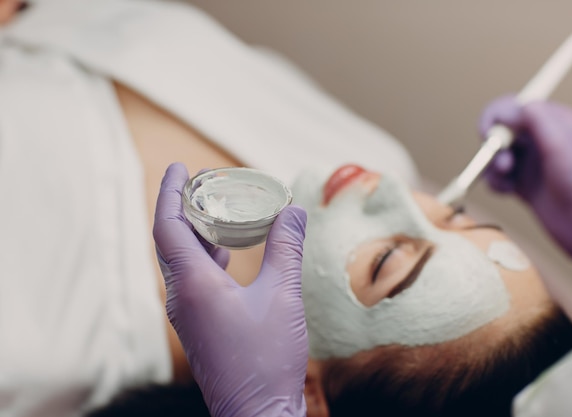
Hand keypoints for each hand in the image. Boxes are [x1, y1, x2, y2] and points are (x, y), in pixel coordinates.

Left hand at [153, 163, 307, 416]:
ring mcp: (188, 314)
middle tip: (203, 183)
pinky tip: (227, 251)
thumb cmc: (267, 359)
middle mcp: (182, 297)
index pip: (168, 225)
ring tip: (216, 210)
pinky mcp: (199, 325)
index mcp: (194, 285)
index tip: (180, 167)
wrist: (256, 413)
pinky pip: (192, 278)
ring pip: (181, 260)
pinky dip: (205, 255)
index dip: (171, 192)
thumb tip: (294, 211)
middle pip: (171, 240)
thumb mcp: (283, 296)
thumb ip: (286, 249)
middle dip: (183, 207)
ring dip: (194, 231)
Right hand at [480, 96, 571, 299]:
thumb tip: (507, 110)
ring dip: (493, 167)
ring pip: (495, 155)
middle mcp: (540, 138)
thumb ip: (535, 119)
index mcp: (553, 121)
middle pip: (499, 130)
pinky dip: (496, 183)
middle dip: (493, 146)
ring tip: (507, 179)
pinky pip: (497, 177)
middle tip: (504, 163)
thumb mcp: (560, 143)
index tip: (490, 135)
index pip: (512, 105)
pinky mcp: (523, 183)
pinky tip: (508, 192)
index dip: (495, 117)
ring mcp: (531, 162)